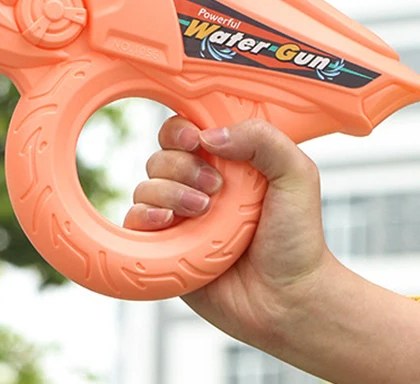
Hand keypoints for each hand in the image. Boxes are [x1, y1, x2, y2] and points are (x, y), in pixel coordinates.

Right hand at [124, 117, 339, 349]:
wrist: (290, 300)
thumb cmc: (296, 240)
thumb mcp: (296, 175)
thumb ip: (263, 140)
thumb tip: (209, 135)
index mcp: (223, 162)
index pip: (184, 131)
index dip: (181, 129)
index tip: (195, 139)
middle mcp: (195, 186)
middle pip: (161, 155)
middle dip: (182, 166)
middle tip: (215, 187)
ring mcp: (178, 216)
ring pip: (146, 185)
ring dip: (169, 192)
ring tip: (203, 211)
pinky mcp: (163, 246)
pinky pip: (134, 219)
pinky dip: (145, 214)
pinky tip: (169, 220)